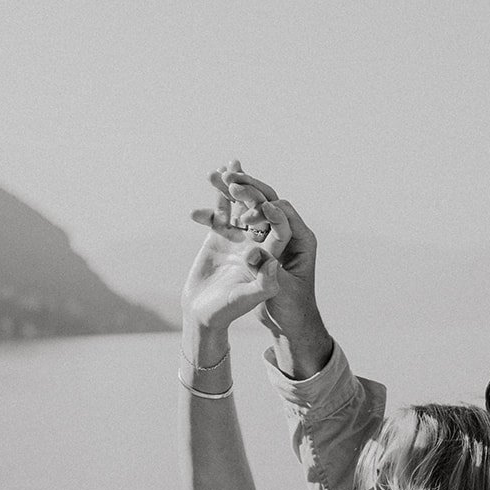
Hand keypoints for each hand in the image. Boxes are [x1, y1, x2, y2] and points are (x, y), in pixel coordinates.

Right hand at [183, 167, 279, 329]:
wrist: (208, 316)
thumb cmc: (234, 312)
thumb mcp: (259, 300)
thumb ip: (266, 281)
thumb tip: (272, 262)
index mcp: (278, 254)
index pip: (281, 226)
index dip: (273, 214)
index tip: (261, 204)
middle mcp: (263, 241)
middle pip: (262, 209)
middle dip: (250, 194)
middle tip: (235, 182)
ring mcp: (242, 237)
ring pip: (241, 206)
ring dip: (232, 188)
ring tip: (221, 172)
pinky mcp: (222, 237)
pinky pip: (223, 212)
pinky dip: (218, 197)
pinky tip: (211, 179)